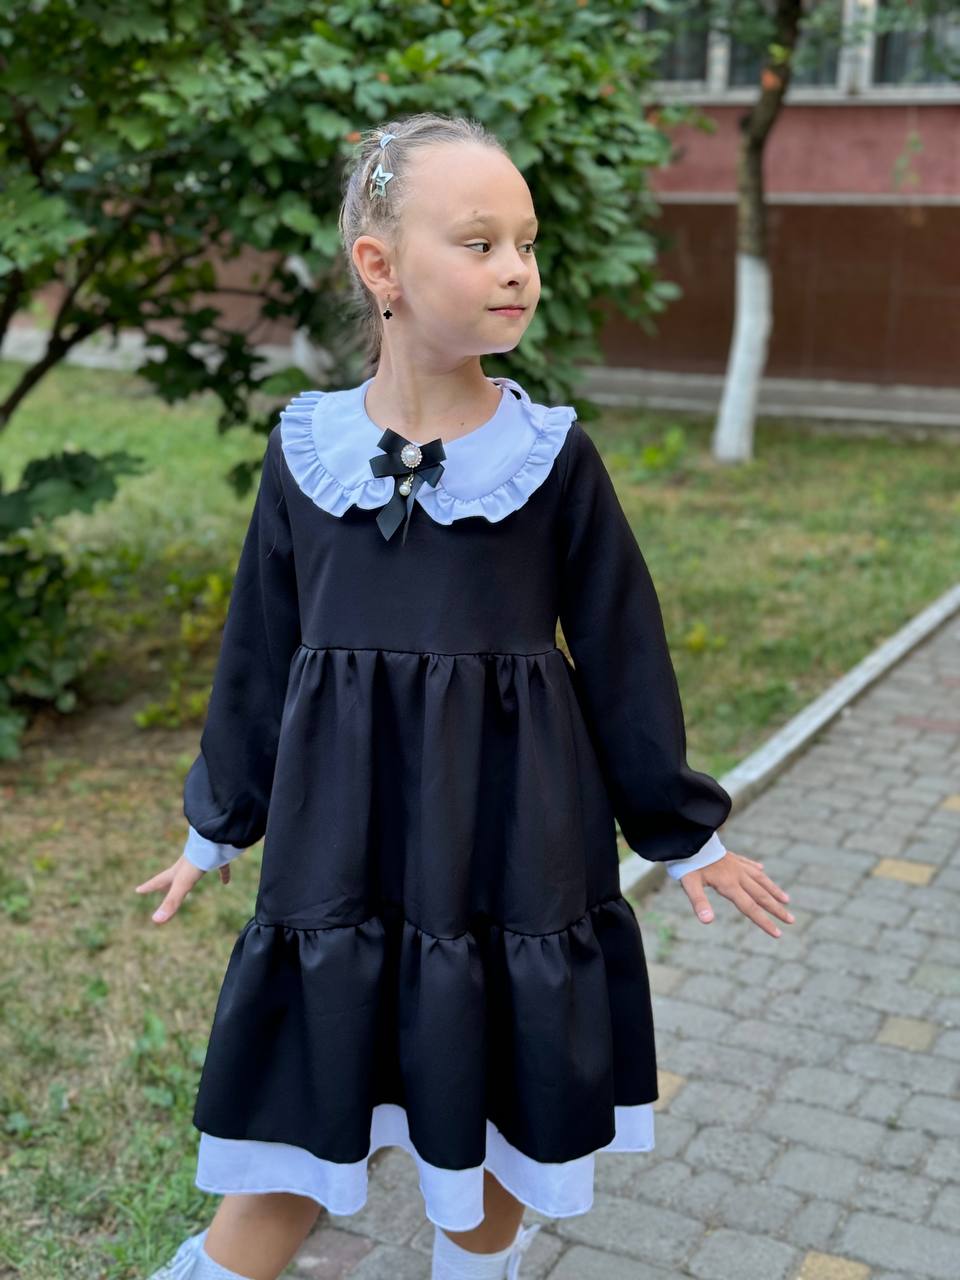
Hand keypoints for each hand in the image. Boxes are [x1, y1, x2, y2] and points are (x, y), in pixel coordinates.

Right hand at [134, 856, 231, 923]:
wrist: (216, 839)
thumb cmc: (198, 861)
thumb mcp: (183, 884)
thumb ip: (172, 902)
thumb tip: (156, 920)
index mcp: (177, 872)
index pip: (159, 881)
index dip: (148, 887)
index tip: (137, 890)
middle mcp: (187, 866)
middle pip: (174, 877)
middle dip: (166, 884)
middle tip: (160, 889)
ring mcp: (203, 860)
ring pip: (195, 871)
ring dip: (191, 878)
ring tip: (190, 885)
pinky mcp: (218, 858)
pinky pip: (219, 868)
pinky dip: (222, 875)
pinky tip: (226, 882)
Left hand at [678, 851, 793, 937]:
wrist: (689, 838)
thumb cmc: (688, 863)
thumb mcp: (689, 884)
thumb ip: (699, 902)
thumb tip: (707, 921)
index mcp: (729, 884)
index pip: (751, 908)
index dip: (764, 922)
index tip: (778, 933)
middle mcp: (737, 875)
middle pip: (761, 895)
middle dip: (777, 909)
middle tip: (791, 920)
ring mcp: (736, 864)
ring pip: (759, 879)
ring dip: (773, 890)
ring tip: (786, 899)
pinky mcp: (731, 856)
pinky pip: (748, 864)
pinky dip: (756, 869)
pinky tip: (761, 869)